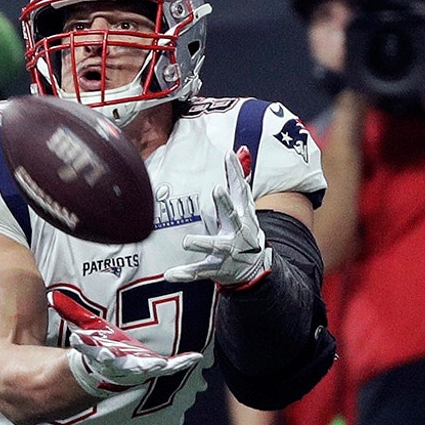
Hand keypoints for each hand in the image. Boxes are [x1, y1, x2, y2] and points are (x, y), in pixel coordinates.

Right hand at [53, 291, 203, 397]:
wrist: (101, 378)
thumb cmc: (97, 350)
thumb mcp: (85, 331)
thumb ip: (72, 314)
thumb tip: (52, 295)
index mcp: (97, 357)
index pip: (90, 351)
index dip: (86, 346)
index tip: (80, 340)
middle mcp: (115, 367)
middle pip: (118, 365)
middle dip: (123, 362)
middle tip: (130, 360)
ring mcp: (134, 370)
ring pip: (141, 369)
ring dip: (149, 366)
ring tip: (158, 363)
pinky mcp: (152, 367)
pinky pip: (168, 367)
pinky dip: (180, 362)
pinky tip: (194, 357)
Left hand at [165, 151, 272, 288]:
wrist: (253, 265)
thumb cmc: (242, 228)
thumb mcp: (243, 205)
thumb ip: (237, 180)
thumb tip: (237, 150)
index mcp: (242, 214)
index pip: (240, 190)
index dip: (235, 173)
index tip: (228, 156)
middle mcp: (236, 231)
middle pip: (233, 216)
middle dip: (226, 203)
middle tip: (218, 190)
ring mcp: (226, 251)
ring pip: (215, 246)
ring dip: (202, 243)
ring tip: (188, 241)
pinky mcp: (215, 268)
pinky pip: (199, 271)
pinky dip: (185, 273)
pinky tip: (170, 274)